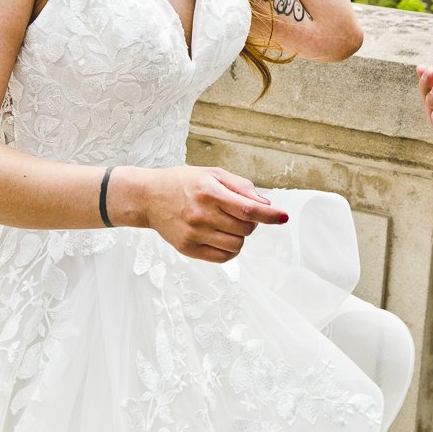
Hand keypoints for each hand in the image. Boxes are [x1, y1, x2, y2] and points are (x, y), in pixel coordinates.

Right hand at [118, 164, 287, 262]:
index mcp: (209, 192)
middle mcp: (201, 215)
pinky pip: (223, 257)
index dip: (270, 215)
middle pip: (246, 228)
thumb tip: (266, 204)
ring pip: (237, 245)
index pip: (248, 209)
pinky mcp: (188, 249)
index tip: (284, 217)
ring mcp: (194, 234)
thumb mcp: (212, 174)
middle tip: (238, 212)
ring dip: (240, 235)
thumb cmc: (183, 182)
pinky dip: (230, 249)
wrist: (148, 197)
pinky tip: (221, 236)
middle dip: (251, 222)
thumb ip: (241, 187)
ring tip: (227, 223)